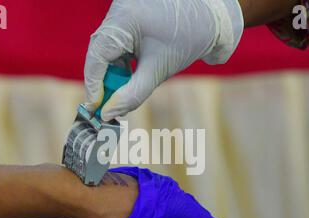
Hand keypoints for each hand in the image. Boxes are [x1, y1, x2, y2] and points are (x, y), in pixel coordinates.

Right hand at [84, 0, 243, 120]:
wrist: (214, 19)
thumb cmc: (189, 40)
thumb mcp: (158, 71)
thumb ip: (132, 95)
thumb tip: (108, 114)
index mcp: (124, 18)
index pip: (97, 54)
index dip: (94, 84)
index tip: (95, 107)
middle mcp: (119, 12)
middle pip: (100, 53)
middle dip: (104, 82)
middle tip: (108, 106)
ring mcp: (124, 13)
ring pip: (108, 50)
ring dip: (113, 74)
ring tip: (121, 95)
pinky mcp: (130, 18)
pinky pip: (118, 44)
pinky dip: (122, 64)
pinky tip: (130, 78)